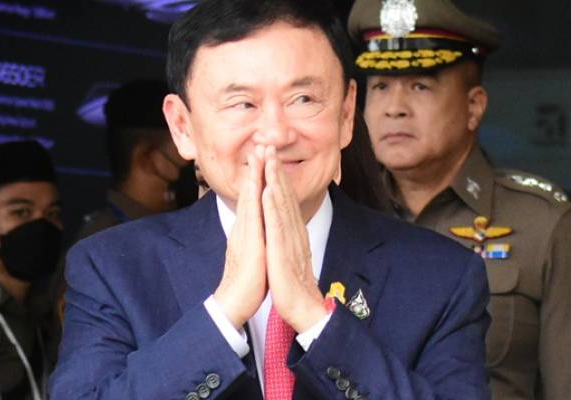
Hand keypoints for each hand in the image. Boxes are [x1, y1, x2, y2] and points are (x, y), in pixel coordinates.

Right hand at [214, 147, 266, 327]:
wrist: (234, 302)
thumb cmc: (247, 281)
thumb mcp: (254, 253)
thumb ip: (256, 238)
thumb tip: (261, 229)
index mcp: (247, 229)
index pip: (253, 198)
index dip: (257, 177)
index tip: (262, 158)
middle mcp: (244, 227)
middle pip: (249, 192)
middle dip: (255, 168)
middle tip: (260, 145)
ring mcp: (245, 233)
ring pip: (250, 199)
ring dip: (255, 175)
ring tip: (259, 155)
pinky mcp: (250, 243)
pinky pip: (253, 217)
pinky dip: (256, 199)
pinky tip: (259, 185)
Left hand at [262, 146, 326, 332]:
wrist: (303, 309)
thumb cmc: (293, 285)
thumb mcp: (290, 255)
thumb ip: (288, 238)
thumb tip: (283, 226)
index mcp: (293, 232)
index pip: (285, 199)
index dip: (278, 177)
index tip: (270, 157)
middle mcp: (294, 232)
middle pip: (284, 195)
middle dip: (275, 169)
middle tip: (269, 145)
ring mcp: (289, 240)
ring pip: (282, 205)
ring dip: (274, 180)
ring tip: (268, 159)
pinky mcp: (283, 252)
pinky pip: (278, 226)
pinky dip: (273, 207)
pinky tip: (267, 191)